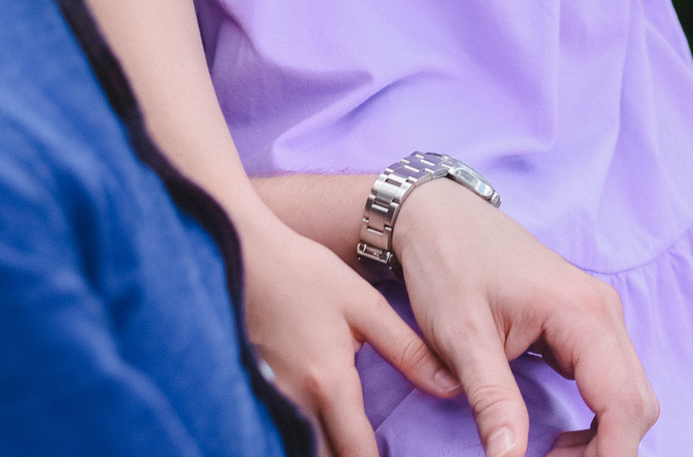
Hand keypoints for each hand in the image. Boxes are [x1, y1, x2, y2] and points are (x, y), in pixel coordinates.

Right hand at [238, 218, 462, 456]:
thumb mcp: (364, 305)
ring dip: (328, 452)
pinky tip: (322, 435)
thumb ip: (408, 350)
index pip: (358, 453)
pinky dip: (303, 440)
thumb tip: (449, 385)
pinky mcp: (253, 395)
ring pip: (302, 450)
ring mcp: (268, 403)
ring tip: (354, 445)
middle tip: (377, 452)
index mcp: (329, 383)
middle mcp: (295, 404)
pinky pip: (280, 435)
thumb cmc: (306, 275)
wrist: (243, 255)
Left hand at [392, 179, 658, 456]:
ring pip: (631, 394)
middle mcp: (605, 312)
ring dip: (604, 437)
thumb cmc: (449, 267)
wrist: (440, 217)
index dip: (607, 456)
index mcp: (583, 313)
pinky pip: (614, 381)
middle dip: (606, 451)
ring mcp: (601, 315)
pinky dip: (598, 418)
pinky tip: (562, 436)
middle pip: (638, 404)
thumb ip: (493, 401)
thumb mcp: (462, 338)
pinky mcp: (588, 323)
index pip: (624, 404)